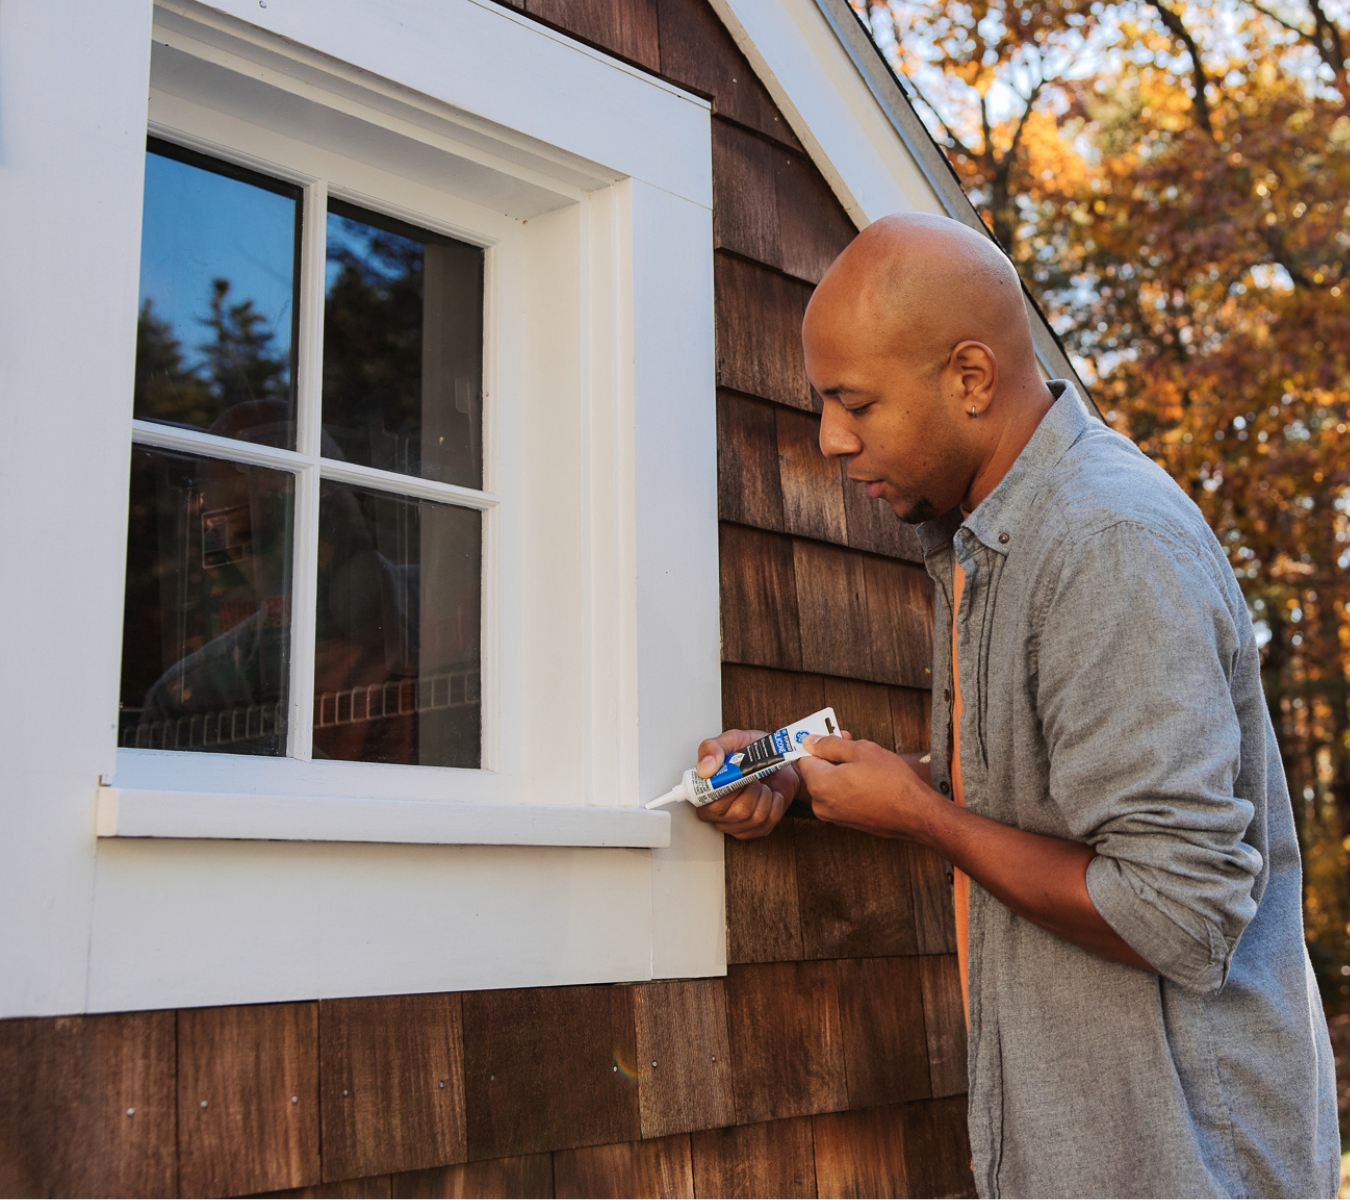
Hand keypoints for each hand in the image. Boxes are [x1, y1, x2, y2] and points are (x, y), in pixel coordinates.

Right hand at [691, 729, 799, 838]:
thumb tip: (705, 768)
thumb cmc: (754, 752)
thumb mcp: (732, 740)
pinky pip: (768, 822)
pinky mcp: (755, 830)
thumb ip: (713, 748)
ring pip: (754, 817)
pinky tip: (772, 795)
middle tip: (753, 776)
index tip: (740, 776)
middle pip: (736, 812)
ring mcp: (735, 823)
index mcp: (705, 791)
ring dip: (765, 796)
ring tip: (763, 784)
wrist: (781, 760)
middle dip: (752, 790)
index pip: (709, 804)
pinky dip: (775, 804)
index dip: (727, 792)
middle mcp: (716, 812)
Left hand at [797, 735, 940, 838]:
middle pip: (816, 771)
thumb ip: (830, 744)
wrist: (915, 814)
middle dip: (831, 756)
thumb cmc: (892, 783)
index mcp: (820, 785)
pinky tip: (867, 778)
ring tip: (864, 761)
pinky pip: (839, 797)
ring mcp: (833, 816)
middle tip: (850, 743)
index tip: (827, 735)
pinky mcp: (846, 822)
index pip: (804, 758)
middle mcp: (821, 804)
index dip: (817, 743)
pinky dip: (847, 785)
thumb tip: (810, 741)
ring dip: (841, 770)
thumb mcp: (861, 750)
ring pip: (829, 784)